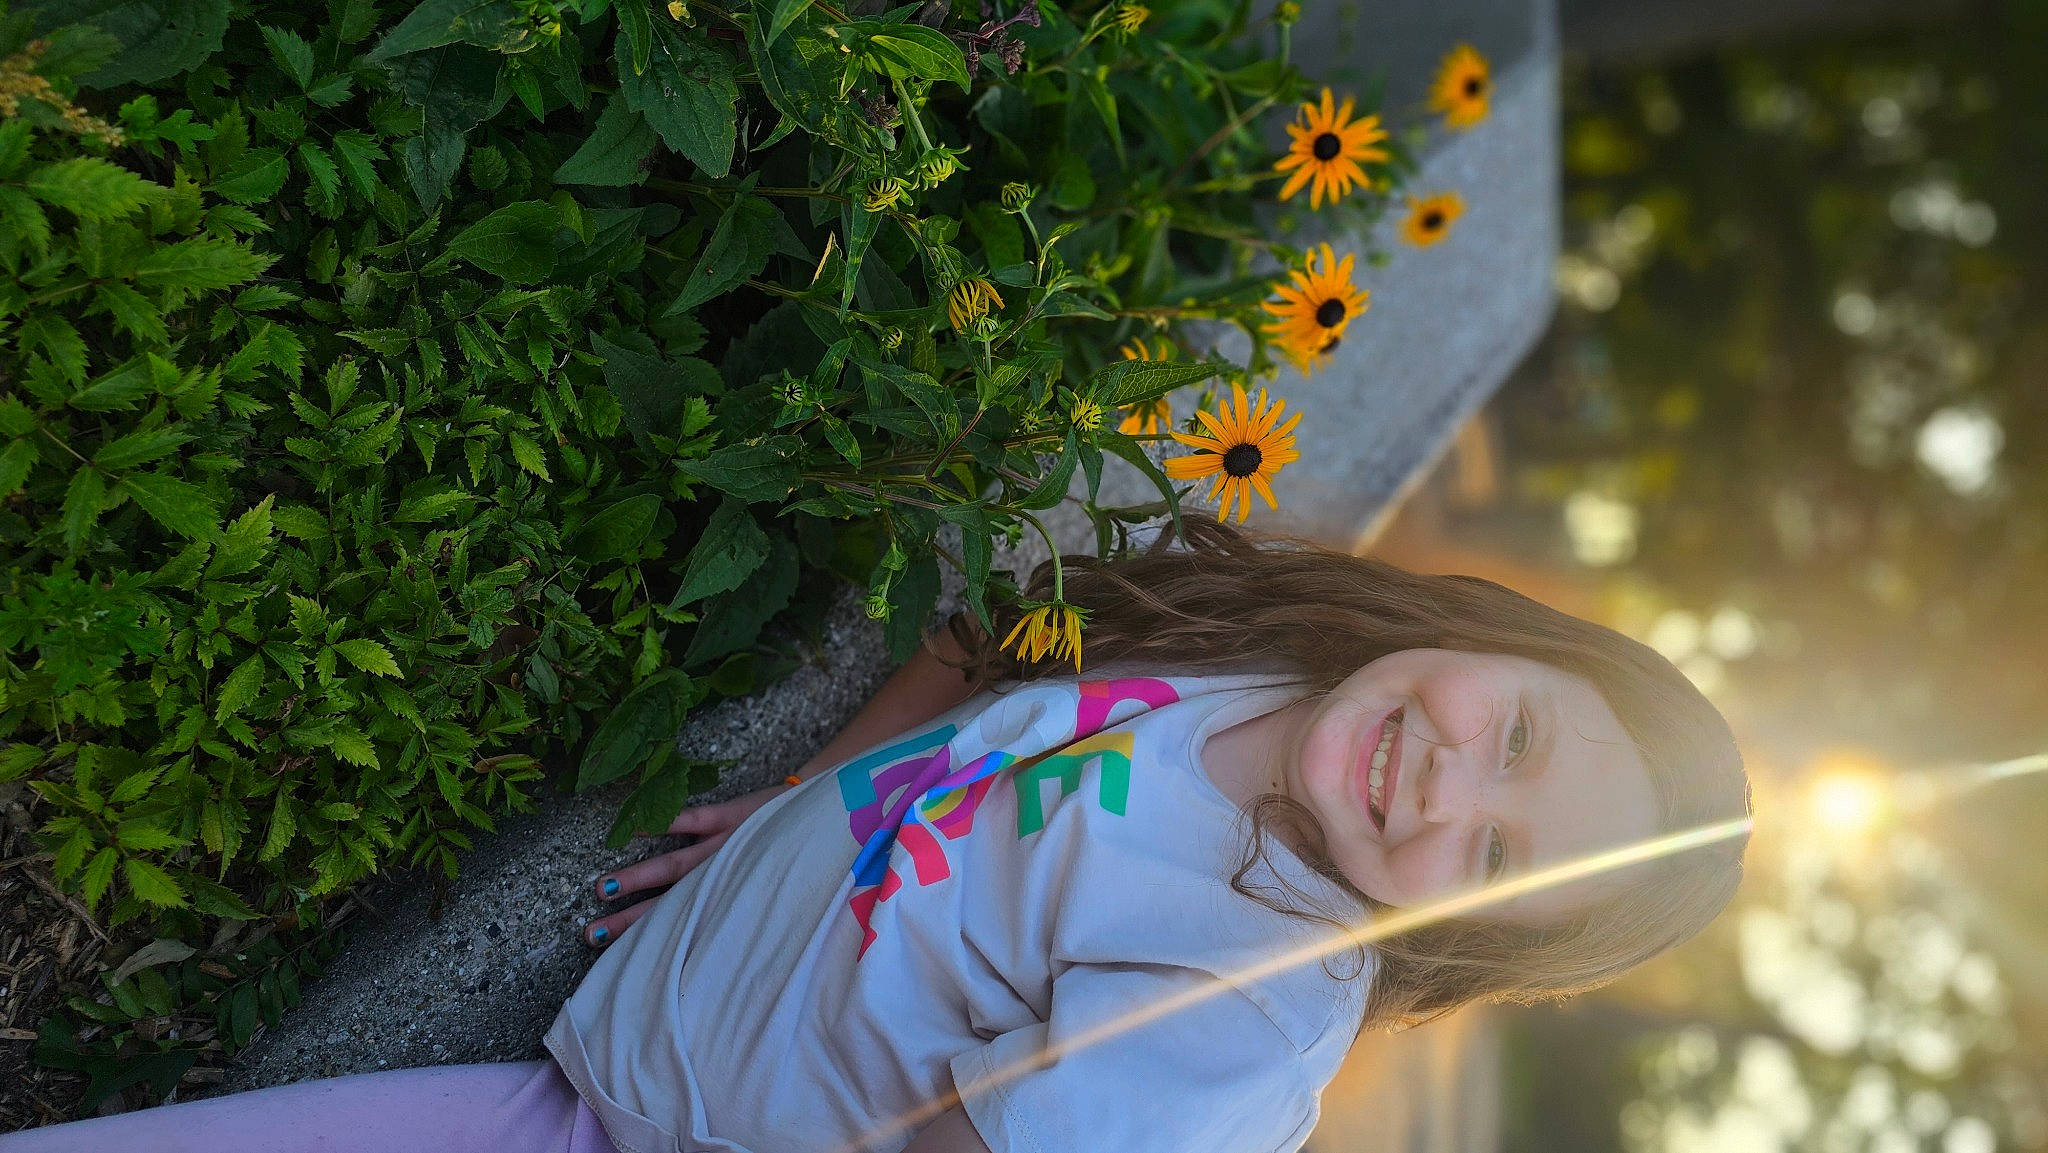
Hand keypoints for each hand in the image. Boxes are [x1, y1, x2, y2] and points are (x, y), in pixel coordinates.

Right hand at [581, 784, 787, 948]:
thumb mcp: (772, 897)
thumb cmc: (795, 863)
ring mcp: (727, 844)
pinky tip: (638, 828)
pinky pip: (698, 818)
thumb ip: (745, 914)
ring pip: (676, 865)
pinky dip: (671, 822)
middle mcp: (723, 876)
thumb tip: (719, 953)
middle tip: (591, 932)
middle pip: (669, 900)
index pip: (683, 923)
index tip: (614, 956)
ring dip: (639, 877)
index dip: (650, 939)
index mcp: (729, 897)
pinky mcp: (734, 814)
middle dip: (629, 917)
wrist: (827, 818)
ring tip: (602, 888)